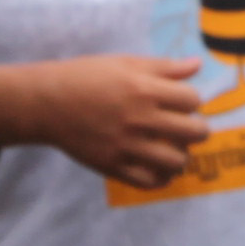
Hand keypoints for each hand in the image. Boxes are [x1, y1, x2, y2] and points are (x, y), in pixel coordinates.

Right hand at [0, 55, 211, 191]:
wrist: (47, 103)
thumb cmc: (86, 77)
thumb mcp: (125, 63)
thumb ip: (164, 67)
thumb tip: (197, 65)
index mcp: (144, 89)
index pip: (192, 99)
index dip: (191, 101)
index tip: (180, 103)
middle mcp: (140, 118)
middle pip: (194, 132)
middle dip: (197, 129)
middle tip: (186, 128)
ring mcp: (127, 146)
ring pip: (177, 162)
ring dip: (182, 156)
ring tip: (174, 150)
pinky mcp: (113, 166)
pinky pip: (150, 182)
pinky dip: (161, 178)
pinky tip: (159, 169)